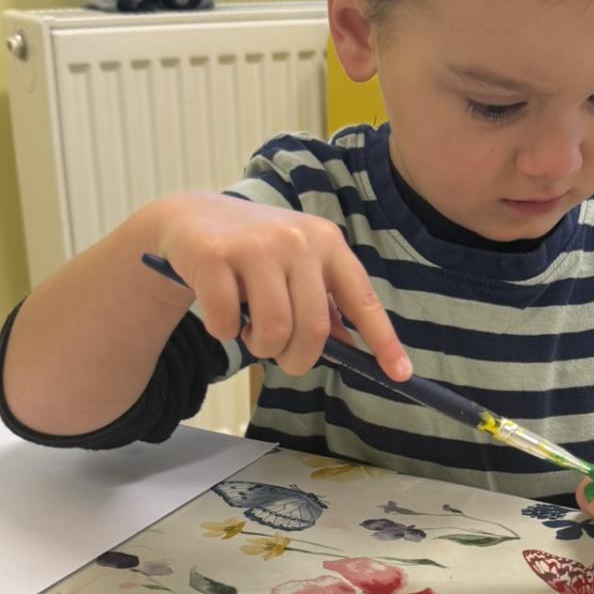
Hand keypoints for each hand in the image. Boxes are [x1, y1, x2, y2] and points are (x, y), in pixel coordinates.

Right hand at [153, 193, 410, 380]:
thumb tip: (353, 349)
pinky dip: (223, 332)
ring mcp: (255, 245)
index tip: (401, 375)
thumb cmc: (253, 252)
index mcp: (327, 243)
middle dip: (297, 359)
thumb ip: (323, 304)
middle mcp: (297, 239)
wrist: (191, 218)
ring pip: (273, 331)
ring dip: (260, 347)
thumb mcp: (297, 267)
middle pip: (313, 329)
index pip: (362, 299)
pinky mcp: (215, 257)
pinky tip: (221, 312)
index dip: (383, 341)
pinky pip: (227, 324)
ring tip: (251, 331)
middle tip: (281, 357)